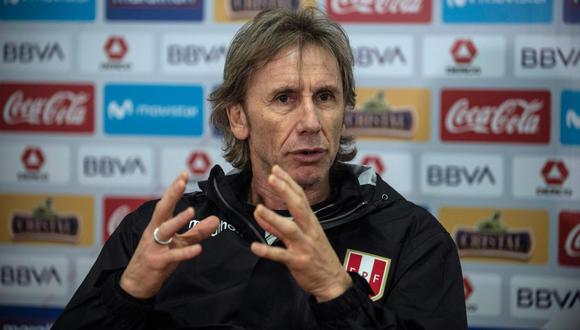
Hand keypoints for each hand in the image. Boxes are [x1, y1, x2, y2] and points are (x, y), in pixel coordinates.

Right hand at [120, 171, 218, 298]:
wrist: (135, 284)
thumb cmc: (157, 259)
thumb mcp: (178, 243)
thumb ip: (197, 232)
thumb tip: (216, 220)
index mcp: (157, 225)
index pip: (166, 203)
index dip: (174, 188)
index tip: (184, 173)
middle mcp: (154, 232)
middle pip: (162, 210)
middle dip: (171, 194)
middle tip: (181, 181)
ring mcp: (154, 246)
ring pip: (165, 230)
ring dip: (177, 220)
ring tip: (191, 210)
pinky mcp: (158, 262)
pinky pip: (173, 255)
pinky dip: (185, 252)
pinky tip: (198, 249)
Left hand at [250, 165, 351, 301]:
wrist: (332, 282)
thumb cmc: (317, 256)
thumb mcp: (302, 237)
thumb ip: (279, 226)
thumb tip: (260, 214)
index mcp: (311, 222)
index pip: (300, 197)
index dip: (288, 183)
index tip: (276, 169)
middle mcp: (309, 230)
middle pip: (298, 206)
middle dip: (285, 191)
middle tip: (271, 177)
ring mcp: (304, 246)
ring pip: (289, 229)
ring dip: (273, 219)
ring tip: (259, 209)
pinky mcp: (298, 262)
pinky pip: (281, 256)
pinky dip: (267, 251)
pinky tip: (254, 247)